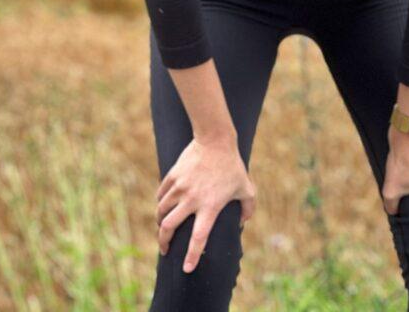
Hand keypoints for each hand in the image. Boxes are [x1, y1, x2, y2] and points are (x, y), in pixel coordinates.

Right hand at [155, 135, 255, 272]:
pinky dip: (160, 203)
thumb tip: (243, 223)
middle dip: (164, 242)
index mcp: (210, 206)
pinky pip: (160, 194)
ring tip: (163, 228)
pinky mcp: (173, 176)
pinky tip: (163, 206)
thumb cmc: (232, 166)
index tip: (186, 269)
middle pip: (169, 227)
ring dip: (160, 222)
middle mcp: (191, 199)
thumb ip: (248, 208)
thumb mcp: (247, 188)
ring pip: (161, 211)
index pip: (199, 238)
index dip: (192, 255)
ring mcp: (180, 187)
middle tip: (165, 250)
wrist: (215, 140)